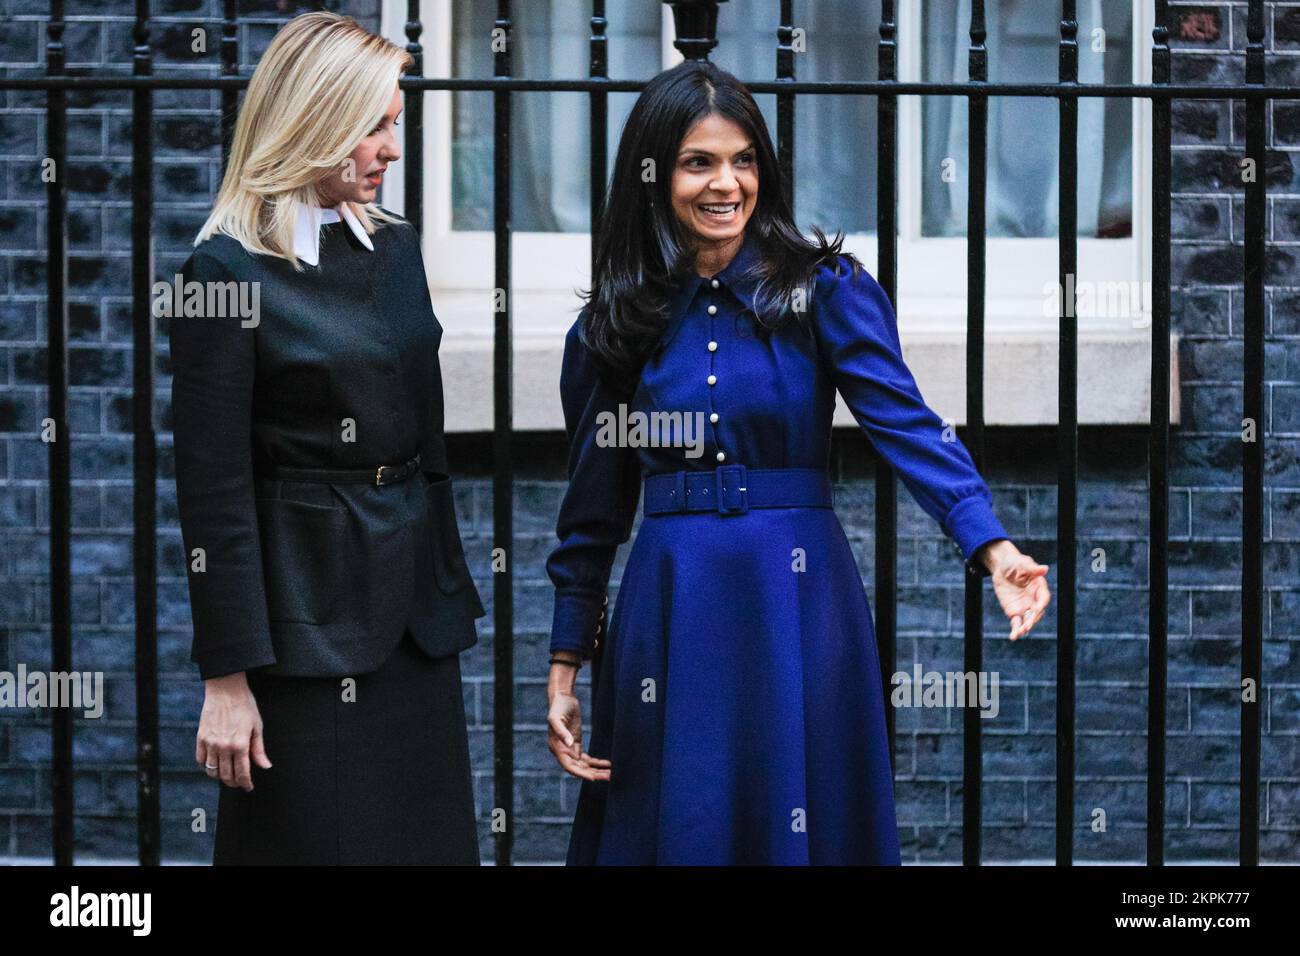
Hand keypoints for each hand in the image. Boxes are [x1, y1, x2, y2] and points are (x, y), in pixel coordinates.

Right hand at [196, 672, 270, 790]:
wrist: (226, 690)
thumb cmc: (245, 706)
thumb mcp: (257, 726)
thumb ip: (258, 749)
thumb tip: (265, 766)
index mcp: (240, 745)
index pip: (242, 773)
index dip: (246, 783)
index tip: (249, 787)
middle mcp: (223, 747)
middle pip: (226, 775)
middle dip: (234, 782)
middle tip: (239, 782)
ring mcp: (210, 743)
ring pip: (212, 771)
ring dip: (220, 777)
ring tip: (228, 775)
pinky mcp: (200, 738)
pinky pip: (200, 760)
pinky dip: (206, 766)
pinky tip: (214, 765)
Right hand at [546, 658, 610, 781]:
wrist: (562, 698)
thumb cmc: (558, 707)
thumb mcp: (556, 718)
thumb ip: (561, 732)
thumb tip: (569, 745)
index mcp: (556, 747)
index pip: (569, 766)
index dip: (581, 773)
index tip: (593, 778)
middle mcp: (562, 751)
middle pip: (578, 769)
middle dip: (593, 774)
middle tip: (608, 777)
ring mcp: (570, 749)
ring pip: (583, 765)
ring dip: (596, 770)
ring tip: (610, 774)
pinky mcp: (576, 744)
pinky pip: (586, 758)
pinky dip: (596, 762)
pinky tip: (607, 764)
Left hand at [981, 540, 1050, 640]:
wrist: (1002, 568)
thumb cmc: (1015, 563)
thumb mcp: (1021, 563)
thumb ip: (1031, 568)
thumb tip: (1044, 569)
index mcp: (1039, 587)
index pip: (1044, 598)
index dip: (1041, 603)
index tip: (1038, 608)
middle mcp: (1034, 599)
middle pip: (1037, 612)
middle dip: (1032, 619)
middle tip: (1027, 625)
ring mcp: (1025, 607)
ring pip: (1027, 620)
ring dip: (1024, 627)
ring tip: (1019, 633)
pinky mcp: (1014, 611)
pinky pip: (1016, 622)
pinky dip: (1015, 629)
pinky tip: (1013, 637)